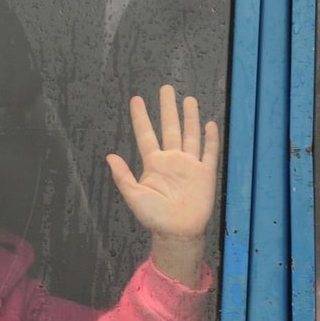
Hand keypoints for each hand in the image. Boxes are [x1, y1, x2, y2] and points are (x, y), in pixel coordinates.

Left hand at [106, 85, 220, 287]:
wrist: (177, 232)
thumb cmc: (154, 216)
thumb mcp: (134, 196)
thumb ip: (123, 176)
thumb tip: (109, 156)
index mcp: (154, 163)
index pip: (146, 134)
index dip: (140, 117)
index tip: (136, 99)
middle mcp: (172, 159)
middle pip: (170, 128)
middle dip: (167, 108)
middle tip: (166, 88)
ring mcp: (190, 165)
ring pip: (190, 135)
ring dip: (189, 117)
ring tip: (188, 99)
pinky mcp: (205, 173)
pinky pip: (209, 152)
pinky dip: (210, 138)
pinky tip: (209, 124)